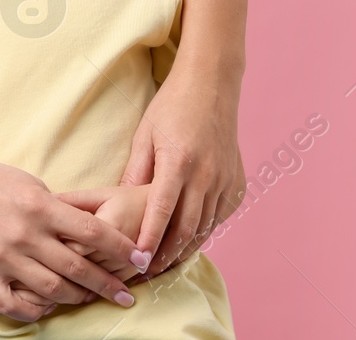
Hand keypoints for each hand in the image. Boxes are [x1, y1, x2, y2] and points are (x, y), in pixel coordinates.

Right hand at [0, 143, 146, 318]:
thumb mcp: (28, 182)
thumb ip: (57, 208)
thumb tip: (89, 228)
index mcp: (39, 205)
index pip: (93, 232)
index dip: (121, 247)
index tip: (140, 258)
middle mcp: (23, 234)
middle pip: (78, 267)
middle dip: (108, 284)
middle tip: (127, 294)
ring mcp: (2, 258)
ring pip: (52, 290)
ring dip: (76, 297)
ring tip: (88, 298)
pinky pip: (16, 305)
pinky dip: (37, 310)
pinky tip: (48, 307)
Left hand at [116, 66, 245, 278]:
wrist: (212, 85)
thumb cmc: (172, 107)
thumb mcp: (145, 135)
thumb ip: (135, 171)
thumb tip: (119, 204)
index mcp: (179, 161)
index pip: (162, 211)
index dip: (149, 239)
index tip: (136, 259)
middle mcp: (206, 174)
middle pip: (187, 227)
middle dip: (167, 253)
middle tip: (147, 270)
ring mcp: (225, 178)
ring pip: (206, 226)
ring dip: (186, 247)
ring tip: (165, 262)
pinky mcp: (236, 182)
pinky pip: (220, 215)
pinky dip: (205, 231)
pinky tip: (188, 241)